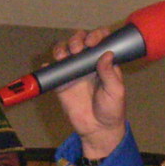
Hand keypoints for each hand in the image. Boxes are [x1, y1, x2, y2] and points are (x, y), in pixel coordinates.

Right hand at [50, 27, 127, 161]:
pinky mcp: (62, 83)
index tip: (92, 42)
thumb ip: (110, 73)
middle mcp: (88, 64)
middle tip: (77, 49)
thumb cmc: (112, 110)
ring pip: (65, 51)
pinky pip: (53, 71)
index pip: (100, 40)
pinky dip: (48, 66)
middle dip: (76, 39)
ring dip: (62, 48)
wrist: (97, 129)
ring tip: (63, 55)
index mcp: (103, 62)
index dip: (96, 35)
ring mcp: (74, 72)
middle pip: (79, 41)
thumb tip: (107, 54)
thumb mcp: (116, 91)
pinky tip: (50, 66)